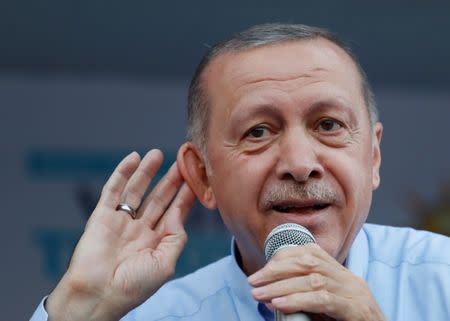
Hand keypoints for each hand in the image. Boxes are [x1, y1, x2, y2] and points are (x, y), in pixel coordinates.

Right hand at [47, 150, 195, 320]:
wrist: (97, 295)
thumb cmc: (133, 287)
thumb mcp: (165, 263)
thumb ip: (176, 236)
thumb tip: (180, 212)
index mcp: (156, 242)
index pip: (174, 212)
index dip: (185, 194)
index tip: (197, 176)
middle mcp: (140, 229)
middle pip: (159, 198)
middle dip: (171, 179)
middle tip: (182, 160)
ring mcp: (120, 221)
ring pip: (137, 190)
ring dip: (147, 171)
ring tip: (159, 154)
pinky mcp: (101, 216)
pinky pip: (113, 190)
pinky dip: (122, 173)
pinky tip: (133, 158)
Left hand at [248, 244, 384, 320]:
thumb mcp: (324, 305)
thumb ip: (303, 296)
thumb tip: (271, 297)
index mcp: (339, 272)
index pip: (309, 253)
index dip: (282, 258)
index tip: (262, 272)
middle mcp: (347, 278)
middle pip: (308, 263)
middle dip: (276, 270)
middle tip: (253, 281)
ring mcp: (353, 292)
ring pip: (312, 280)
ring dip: (281, 286)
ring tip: (259, 295)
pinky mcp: (355, 309)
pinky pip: (324, 300)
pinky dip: (298, 300)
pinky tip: (280, 304)